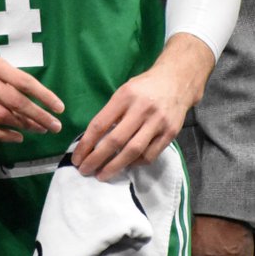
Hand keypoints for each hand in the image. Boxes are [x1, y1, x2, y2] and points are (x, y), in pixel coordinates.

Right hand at [0, 45, 63, 142]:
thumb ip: (8, 77)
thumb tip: (35, 96)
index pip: (24, 81)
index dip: (44, 96)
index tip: (59, 108)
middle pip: (16, 102)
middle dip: (38, 115)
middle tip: (54, 126)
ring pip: (2, 116)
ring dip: (24, 126)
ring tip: (39, 130)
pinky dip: (4, 135)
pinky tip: (17, 137)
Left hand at [71, 33, 212, 180]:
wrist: (177, 80)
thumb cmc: (145, 87)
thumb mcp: (124, 91)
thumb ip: (111, 112)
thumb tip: (93, 140)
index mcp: (125, 96)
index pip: (100, 124)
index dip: (86, 144)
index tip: (77, 157)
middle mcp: (142, 109)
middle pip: (115, 140)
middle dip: (97, 159)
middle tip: (85, 170)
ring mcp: (158, 122)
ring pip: (133, 151)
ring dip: (115, 166)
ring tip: (102, 174)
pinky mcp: (170, 133)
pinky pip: (150, 154)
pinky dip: (135, 163)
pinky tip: (126, 165)